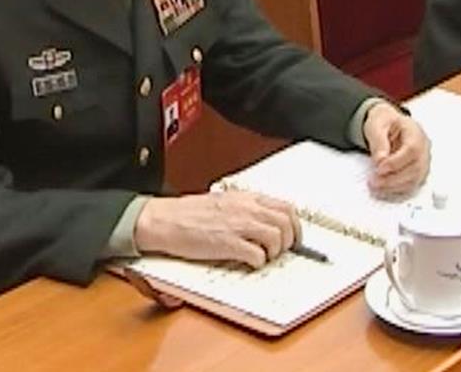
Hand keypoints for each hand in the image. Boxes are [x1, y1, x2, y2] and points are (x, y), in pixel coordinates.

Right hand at [133, 191, 299, 269]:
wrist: (165, 220)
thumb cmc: (188, 213)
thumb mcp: (223, 202)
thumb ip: (246, 209)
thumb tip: (266, 223)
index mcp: (246, 198)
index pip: (285, 208)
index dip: (294, 226)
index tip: (293, 237)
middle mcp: (246, 209)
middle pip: (286, 223)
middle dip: (289, 240)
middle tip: (281, 251)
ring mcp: (238, 226)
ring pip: (277, 238)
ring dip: (275, 252)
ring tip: (263, 257)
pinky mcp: (228, 244)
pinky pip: (258, 256)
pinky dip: (259, 262)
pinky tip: (249, 262)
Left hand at [361, 104, 430, 198]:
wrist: (389, 126)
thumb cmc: (385, 123)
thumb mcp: (377, 124)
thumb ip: (378, 140)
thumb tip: (380, 160)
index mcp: (415, 132)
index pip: (412, 150)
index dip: (397, 162)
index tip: (380, 168)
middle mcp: (424, 148)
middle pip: (415, 168)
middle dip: (393, 178)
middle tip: (374, 181)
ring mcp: (423, 162)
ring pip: (414, 180)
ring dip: (394, 186)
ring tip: (375, 186)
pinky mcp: (418, 174)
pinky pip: (411, 186)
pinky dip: (396, 190)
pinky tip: (383, 189)